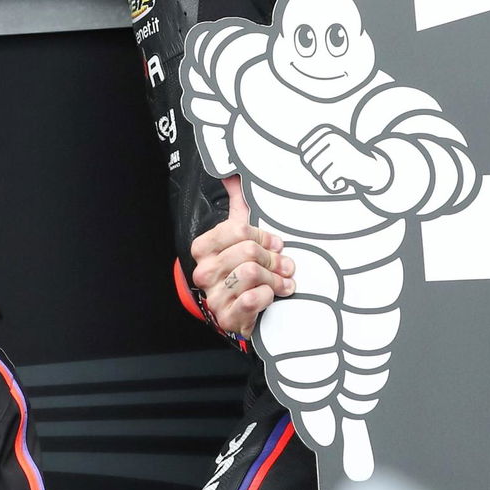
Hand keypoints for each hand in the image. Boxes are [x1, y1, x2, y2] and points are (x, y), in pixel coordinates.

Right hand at [189, 175, 292, 337]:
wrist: (236, 311)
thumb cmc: (240, 269)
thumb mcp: (238, 236)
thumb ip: (237, 203)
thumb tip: (231, 173)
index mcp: (203, 247)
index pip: (239, 229)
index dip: (264, 237)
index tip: (276, 244)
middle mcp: (204, 271)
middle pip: (249, 251)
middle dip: (274, 259)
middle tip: (286, 266)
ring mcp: (214, 296)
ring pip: (252, 273)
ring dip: (275, 278)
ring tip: (283, 282)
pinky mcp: (227, 316)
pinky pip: (254, 299)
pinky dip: (268, 295)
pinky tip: (270, 295)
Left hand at [301, 125, 389, 192]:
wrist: (371, 168)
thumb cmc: (346, 160)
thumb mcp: (330, 149)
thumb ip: (314, 149)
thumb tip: (299, 148)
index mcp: (326, 131)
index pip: (303, 150)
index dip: (311, 161)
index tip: (325, 163)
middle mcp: (331, 137)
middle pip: (307, 160)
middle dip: (317, 171)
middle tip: (332, 171)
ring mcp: (337, 149)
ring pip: (316, 170)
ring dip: (325, 178)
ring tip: (337, 175)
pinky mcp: (343, 163)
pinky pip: (326, 180)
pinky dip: (332, 186)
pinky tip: (342, 183)